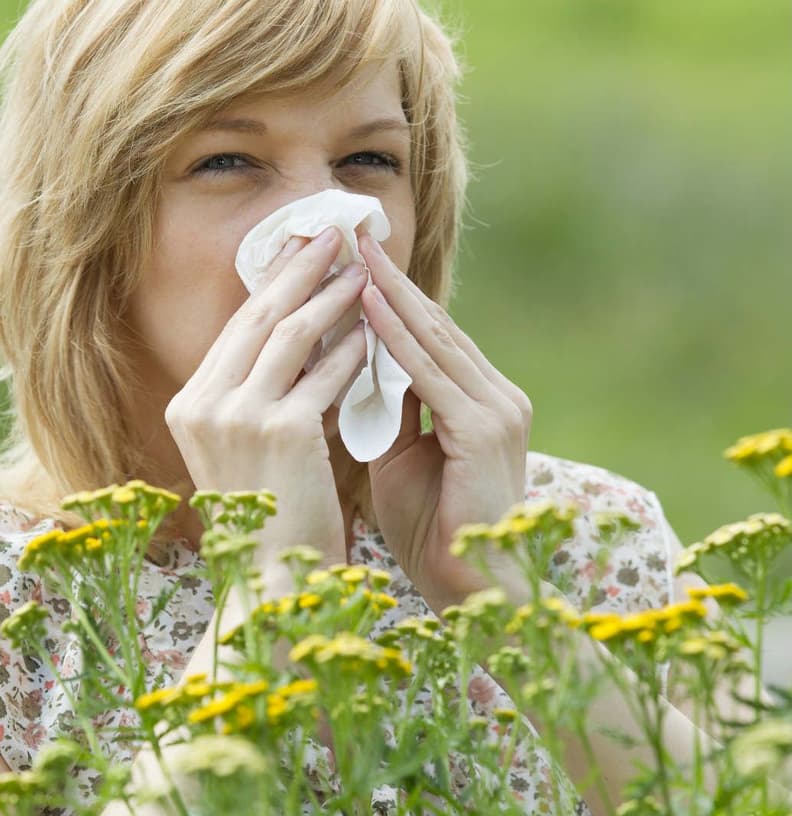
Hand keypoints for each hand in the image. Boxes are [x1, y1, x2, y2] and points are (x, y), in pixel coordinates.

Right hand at [166, 227, 367, 569]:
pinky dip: (351, 349)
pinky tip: (374, 330)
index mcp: (190, 407)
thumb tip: (303, 341)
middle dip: (300, 268)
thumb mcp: (247, 451)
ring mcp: (237, 416)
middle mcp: (202, 404)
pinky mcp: (279, 431)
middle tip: (333, 233)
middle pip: (259, 316)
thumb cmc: (267, 521)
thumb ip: (260, 397)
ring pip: (291, 334)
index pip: (237, 329)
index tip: (301, 252)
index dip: (272, 284)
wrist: (269, 583)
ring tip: (363, 269)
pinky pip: (324, 374)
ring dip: (331, 296)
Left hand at [358, 234, 532, 609]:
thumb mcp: (401, 457)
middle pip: (435, 325)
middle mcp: (497, 395)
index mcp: (481, 401)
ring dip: (390, 295)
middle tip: (351, 236)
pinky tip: (369, 306)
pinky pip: (430, 374)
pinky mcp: (484, 429)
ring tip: (354, 253)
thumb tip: (357, 369)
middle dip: (389, 280)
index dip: (391, 299)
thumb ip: (389, 411)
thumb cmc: (431, 529)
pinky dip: (398, 339)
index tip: (353, 263)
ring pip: (433, 339)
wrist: (471, 590)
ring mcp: (496, 408)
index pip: (431, 337)